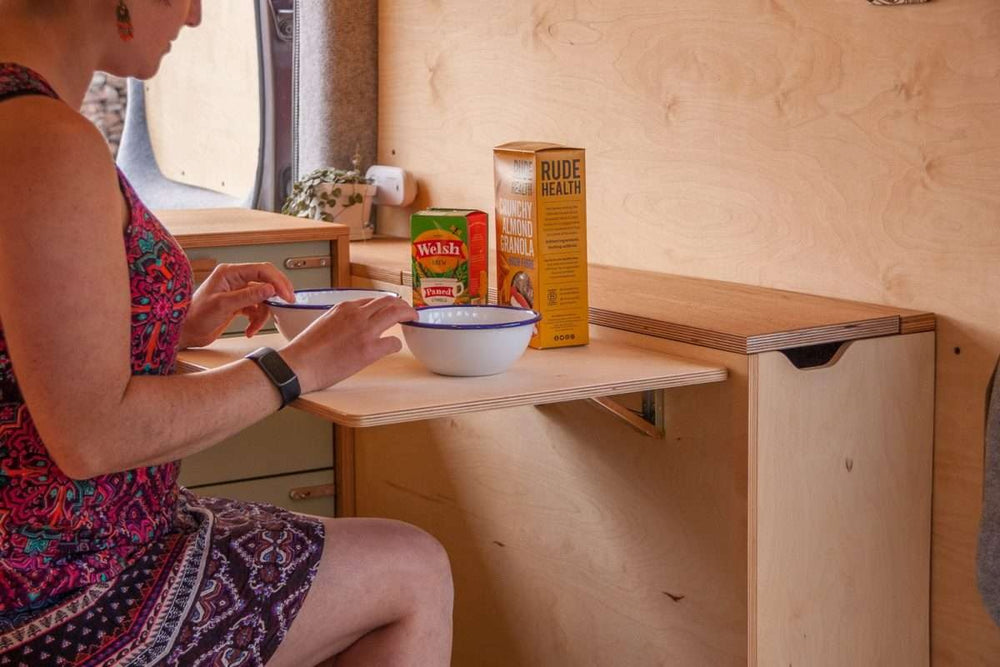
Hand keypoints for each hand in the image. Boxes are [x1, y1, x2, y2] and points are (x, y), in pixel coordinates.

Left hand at [179, 263, 294, 348]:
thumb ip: (248, 296)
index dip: (277, 281)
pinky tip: (249, 330)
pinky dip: (256, 321)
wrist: (185, 332)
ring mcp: (237, 292)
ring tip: (255, 327)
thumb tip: (270, 288)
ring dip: (263, 315)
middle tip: (287, 304)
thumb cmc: (195, 316)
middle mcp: (235, 279)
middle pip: (266, 281)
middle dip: (276, 295)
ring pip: (263, 298)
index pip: (261, 270)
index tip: (286, 295)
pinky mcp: (238, 304)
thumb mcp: (223, 305)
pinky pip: (256, 309)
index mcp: (230, 273)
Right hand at [279, 295, 416, 392]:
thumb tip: (350, 327)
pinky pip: (393, 342)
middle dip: (402, 305)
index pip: (372, 300)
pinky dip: (396, 343)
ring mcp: (364, 330)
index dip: (385, 304)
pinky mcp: (369, 349)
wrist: (299, 364)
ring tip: (413, 319)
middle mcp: (357, 314)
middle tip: (409, 311)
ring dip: (408, 314)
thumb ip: (340, 320)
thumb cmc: (305, 350)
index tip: (391, 308)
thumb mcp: (323, 323)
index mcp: (344, 307)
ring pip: (395, 313)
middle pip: (388, 301)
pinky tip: (394, 347)